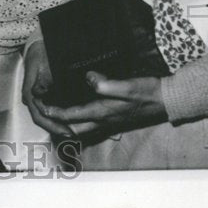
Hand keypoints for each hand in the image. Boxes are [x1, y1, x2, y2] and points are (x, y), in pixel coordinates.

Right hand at [21, 40, 71, 136]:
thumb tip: (38, 93)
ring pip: (46, 116)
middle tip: (73, 135)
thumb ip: (42, 80)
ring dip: (58, 124)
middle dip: (58, 129)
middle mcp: (31, 97)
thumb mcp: (42, 64)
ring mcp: (36, 97)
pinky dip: (58, 116)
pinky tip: (69, 118)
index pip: (40, 116)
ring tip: (73, 130)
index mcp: (30, 93)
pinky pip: (49, 109)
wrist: (37, 45)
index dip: (53, 126)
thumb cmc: (40, 52)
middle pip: (43, 120)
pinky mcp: (42, 95)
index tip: (67, 131)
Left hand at [39, 72, 167, 137]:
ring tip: (55, 114)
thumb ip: (106, 84)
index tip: (42, 107)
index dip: (55, 112)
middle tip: (45, 114)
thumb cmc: (147, 92)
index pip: (72, 116)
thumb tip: (88, 78)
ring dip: (66, 125)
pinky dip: (78, 122)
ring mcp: (109, 122)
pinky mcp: (113, 120)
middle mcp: (103, 121)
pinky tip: (76, 113)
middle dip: (57, 124)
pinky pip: (90, 126)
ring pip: (81, 130)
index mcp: (103, 112)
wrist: (165, 101)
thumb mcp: (127, 85)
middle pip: (73, 129)